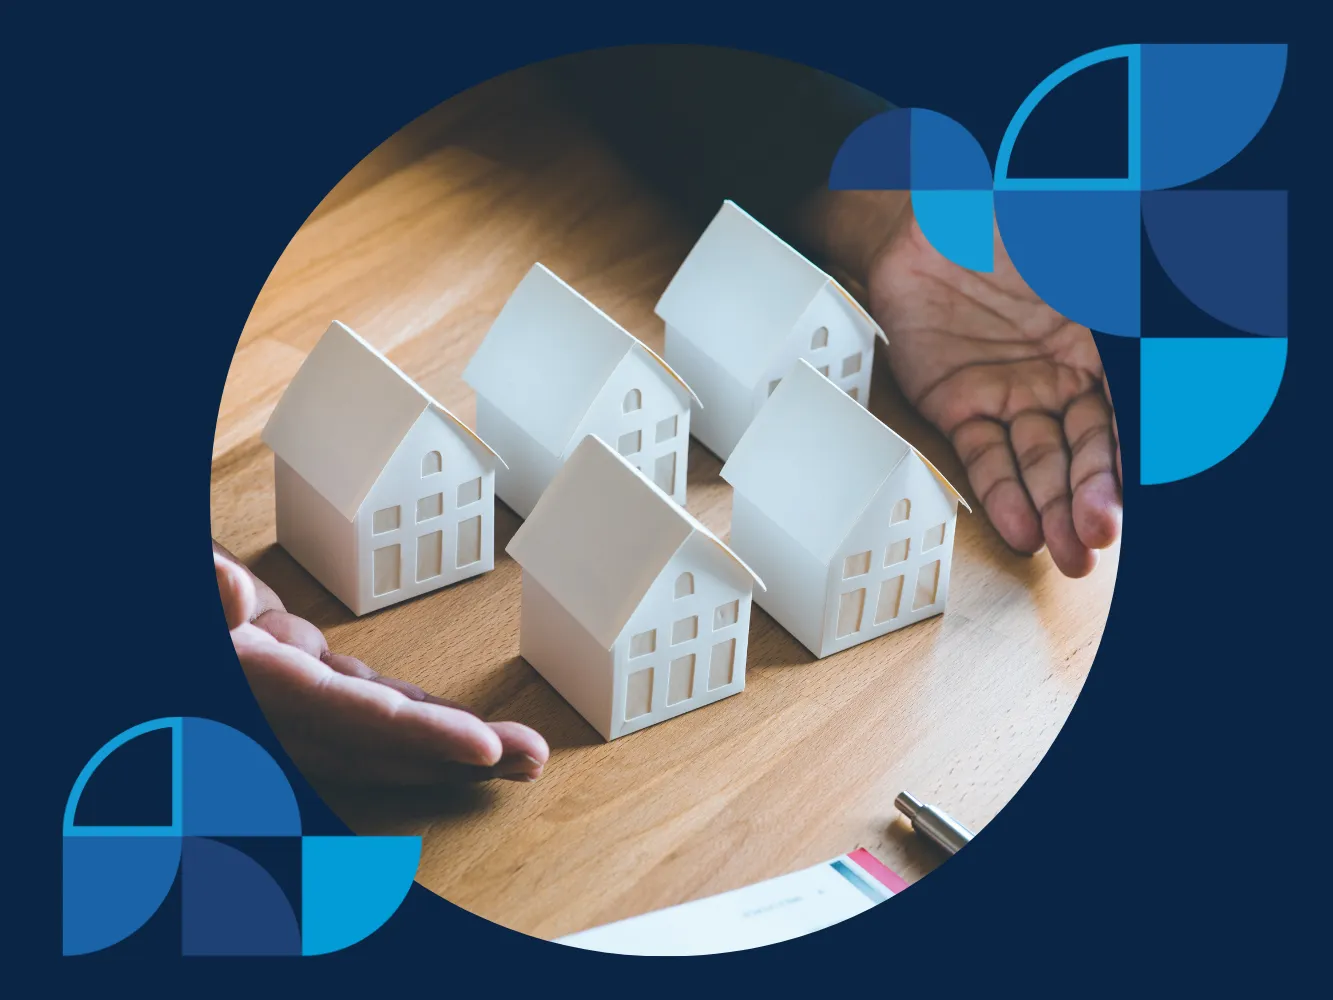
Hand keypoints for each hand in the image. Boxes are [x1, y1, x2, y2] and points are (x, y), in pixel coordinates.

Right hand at [214, 542, 547, 784]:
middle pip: (387, 742)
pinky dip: (427, 719)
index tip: (482, 747)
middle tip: (533, 760)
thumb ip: (207, 601)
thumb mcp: (190, 597)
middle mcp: (287, 712)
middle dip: (461, 757)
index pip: (352, 718)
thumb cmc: (187, 603)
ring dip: (457, 743)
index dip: (419, 736)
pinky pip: (376, 708)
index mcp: (263, 691)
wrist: (172, 609)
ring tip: (524, 754)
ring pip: (390, 731)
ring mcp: (301, 704)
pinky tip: (475, 733)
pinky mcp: (310, 685)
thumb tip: (229, 589)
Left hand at [866, 210, 1121, 576]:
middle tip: (1097, 538)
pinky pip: (984, 456)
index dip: (1130, 457)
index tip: (1137, 495)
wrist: (919, 221)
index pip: (1125, 417)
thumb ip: (1119, 305)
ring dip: (1054, 509)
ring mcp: (1012, 395)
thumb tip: (1196, 337)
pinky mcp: (959, 405)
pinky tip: (1021, 528)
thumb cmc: (1006, 225)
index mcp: (1103, 348)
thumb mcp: (1080, 256)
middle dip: (1094, 498)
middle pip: (1087, 450)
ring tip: (1067, 550)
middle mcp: (1063, 379)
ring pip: (1040, 463)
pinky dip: (1001, 494)